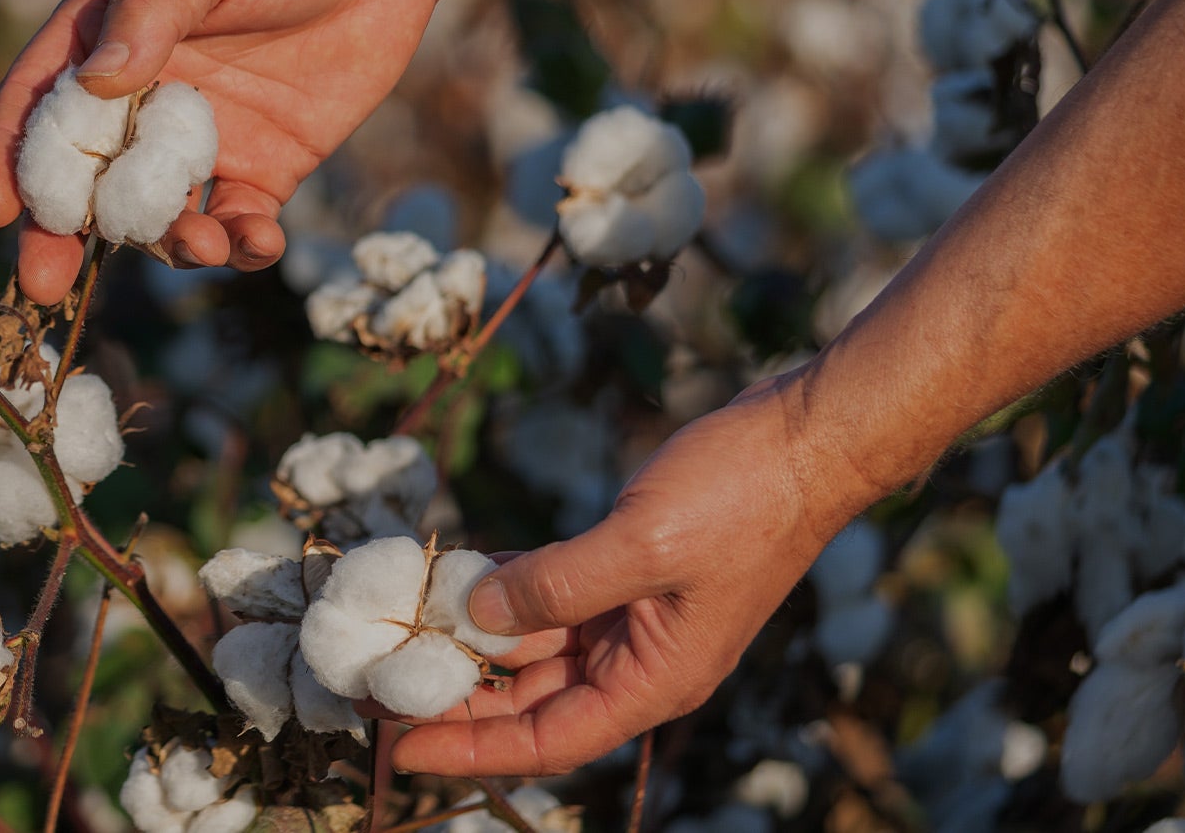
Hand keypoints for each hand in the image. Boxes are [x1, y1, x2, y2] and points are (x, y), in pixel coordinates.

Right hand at [0, 0, 504, 303]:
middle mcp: (144, 98)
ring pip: (158, 215)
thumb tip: (96, 82)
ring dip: (166, 243)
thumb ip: (150, 14)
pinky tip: (260, 242)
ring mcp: (201, 141)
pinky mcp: (263, 170)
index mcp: (107, 38)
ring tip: (197, 242)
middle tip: (45, 284)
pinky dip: (242, 246)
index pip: (40, 103)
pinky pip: (237, 225)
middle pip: (84, 178)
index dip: (10, 156)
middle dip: (62, 234)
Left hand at [384, 375, 882, 775]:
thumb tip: (479, 612)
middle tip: (373, 688)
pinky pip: (551, 591)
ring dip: (470, 638)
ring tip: (396, 631)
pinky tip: (452, 573)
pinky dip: (504, 584)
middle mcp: (641, 660)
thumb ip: (557, 584)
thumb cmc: (745, 497)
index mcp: (655, 680)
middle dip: (454, 696)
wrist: (811, 436)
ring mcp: (635, 615)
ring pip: (534, 645)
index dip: (471, 747)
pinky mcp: (630, 568)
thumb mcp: (641, 543)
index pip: (548, 740)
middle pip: (530, 701)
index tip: (399, 744)